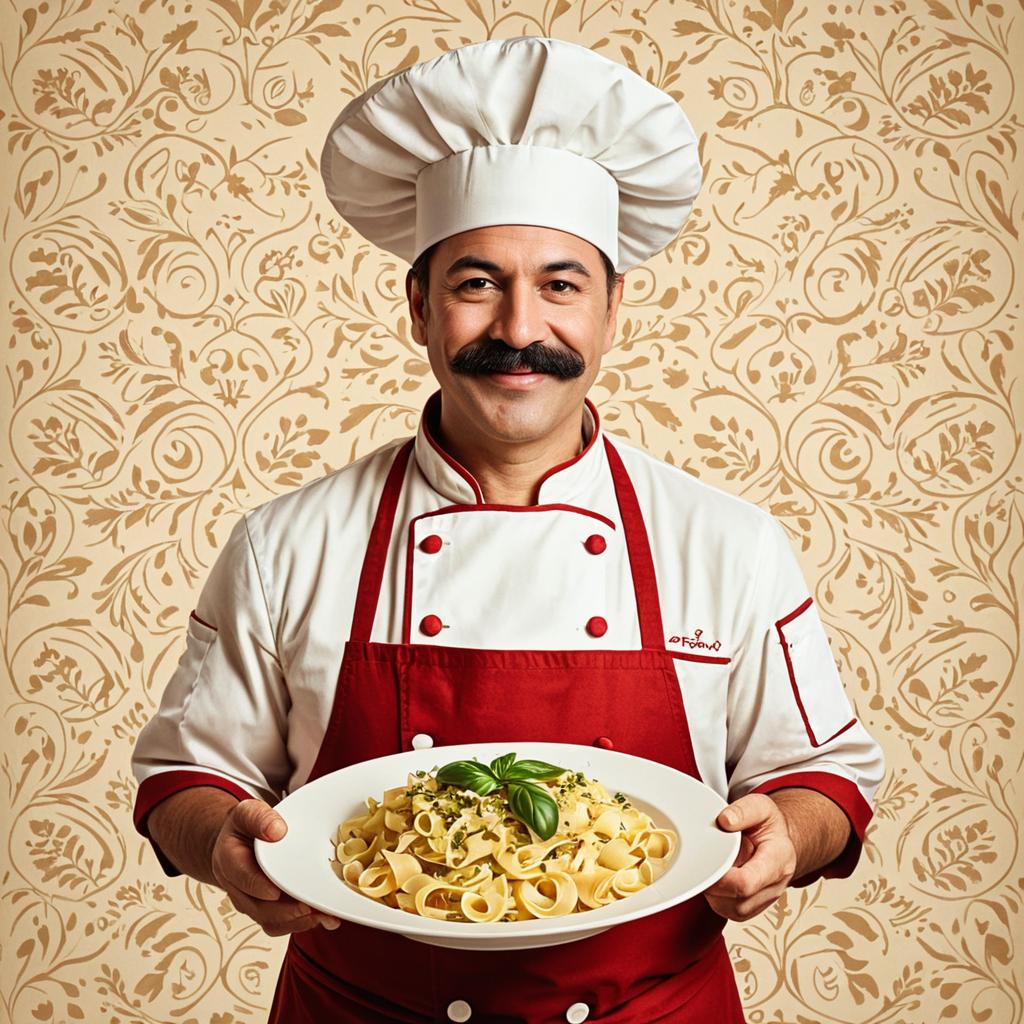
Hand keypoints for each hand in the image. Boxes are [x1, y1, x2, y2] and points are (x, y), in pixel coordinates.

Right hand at [210, 798, 341, 935]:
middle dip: (287, 910)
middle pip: (259, 907)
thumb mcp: (247, 812)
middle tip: (312, 907)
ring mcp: (250, 903)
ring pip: (270, 922)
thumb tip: (277, 830)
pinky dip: (301, 924)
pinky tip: (323, 918)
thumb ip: (259, 817)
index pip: (241, 876)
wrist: (239, 843)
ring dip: (298, 922)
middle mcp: (237, 887)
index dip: (258, 886)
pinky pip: (280, 925)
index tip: (276, 891)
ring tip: (324, 915)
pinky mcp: (265, 912)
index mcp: (229, 860)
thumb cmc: (246, 827)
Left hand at [704, 793, 796, 921]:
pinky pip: (725, 910)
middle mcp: (774, 886)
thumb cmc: (769, 825)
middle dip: (715, 882)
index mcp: (779, 860)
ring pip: (728, 909)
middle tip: (709, 858)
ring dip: (713, 889)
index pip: (747, 883)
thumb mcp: (761, 806)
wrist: (778, 841)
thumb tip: (725, 821)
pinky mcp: (749, 908)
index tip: (708, 862)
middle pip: (736, 900)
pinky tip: (717, 875)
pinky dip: (714, 895)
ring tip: (716, 865)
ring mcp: (762, 900)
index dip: (722, 878)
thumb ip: (743, 811)